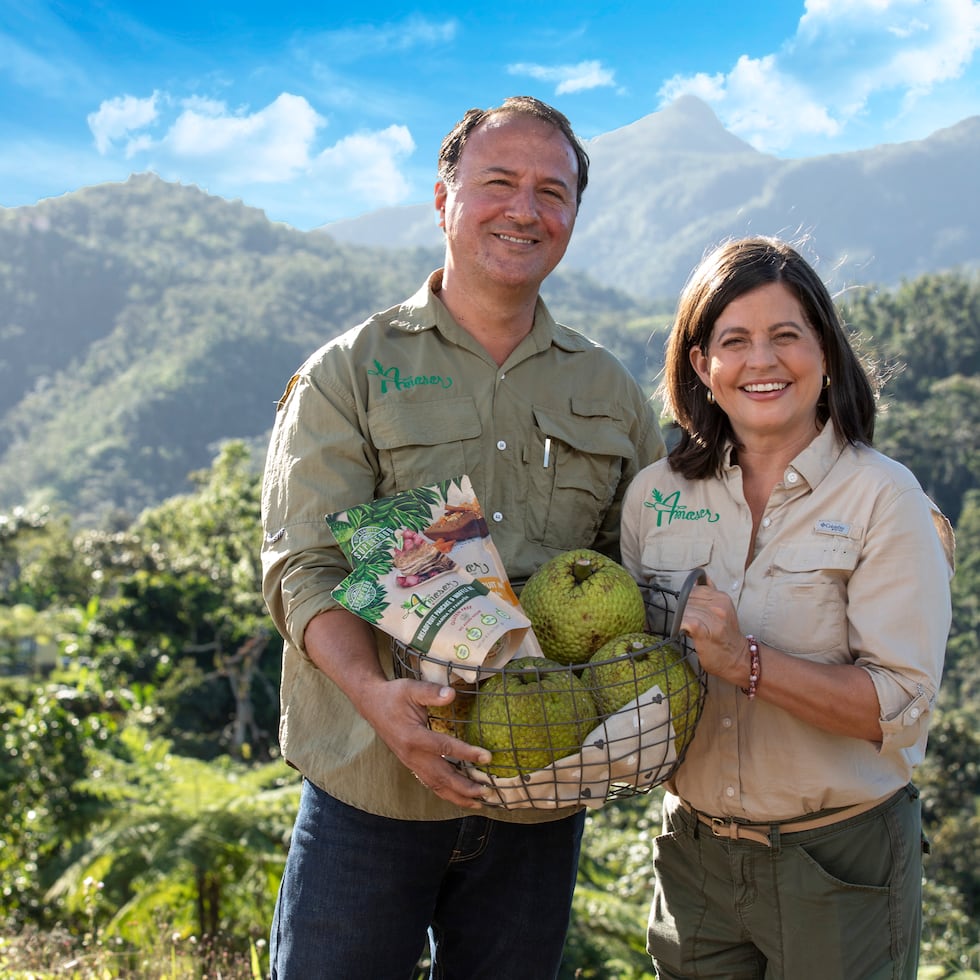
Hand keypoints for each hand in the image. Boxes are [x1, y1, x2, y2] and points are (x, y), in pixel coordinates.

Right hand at [361, 678, 492, 809]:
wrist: (372, 704)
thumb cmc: (393, 695)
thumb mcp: (411, 688)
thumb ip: (431, 692)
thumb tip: (452, 693)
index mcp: (413, 736)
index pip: (445, 747)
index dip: (467, 753)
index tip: (488, 757)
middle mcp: (412, 755)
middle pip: (441, 777)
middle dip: (465, 787)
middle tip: (487, 793)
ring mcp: (410, 762)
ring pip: (435, 785)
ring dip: (457, 796)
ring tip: (478, 803)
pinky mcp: (411, 764)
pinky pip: (430, 783)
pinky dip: (446, 792)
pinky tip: (459, 797)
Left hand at [678, 579, 751, 687]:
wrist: (739, 658)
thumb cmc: (726, 635)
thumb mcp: (724, 609)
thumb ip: (711, 593)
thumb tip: (701, 577)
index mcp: (722, 597)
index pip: (694, 590)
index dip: (689, 601)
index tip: (693, 612)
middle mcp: (718, 605)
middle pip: (688, 599)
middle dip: (685, 610)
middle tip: (693, 622)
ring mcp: (713, 618)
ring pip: (685, 610)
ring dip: (683, 620)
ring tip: (693, 630)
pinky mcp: (705, 631)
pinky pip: (685, 620)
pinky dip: (681, 625)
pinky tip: (686, 631)